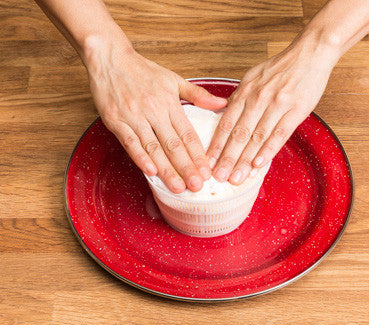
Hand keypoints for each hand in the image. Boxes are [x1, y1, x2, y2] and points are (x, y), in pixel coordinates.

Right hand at [85, 38, 226, 192]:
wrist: (110, 58)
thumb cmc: (142, 70)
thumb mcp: (173, 79)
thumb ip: (198, 95)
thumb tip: (222, 103)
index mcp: (170, 103)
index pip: (188, 134)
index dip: (198, 155)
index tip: (207, 172)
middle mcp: (154, 111)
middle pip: (174, 145)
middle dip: (186, 168)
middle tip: (197, 187)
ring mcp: (134, 117)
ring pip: (153, 148)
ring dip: (166, 169)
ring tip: (178, 187)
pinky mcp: (116, 121)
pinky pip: (130, 143)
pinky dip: (140, 158)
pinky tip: (151, 172)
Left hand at [207, 39, 338, 184]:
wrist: (310, 53)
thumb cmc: (280, 68)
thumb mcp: (252, 77)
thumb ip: (239, 97)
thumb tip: (223, 114)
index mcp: (245, 92)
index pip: (226, 124)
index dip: (216, 145)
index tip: (208, 162)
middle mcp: (258, 99)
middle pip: (239, 134)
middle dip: (227, 158)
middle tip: (218, 177)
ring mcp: (277, 105)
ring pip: (257, 137)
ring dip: (245, 160)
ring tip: (236, 177)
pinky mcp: (296, 110)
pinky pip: (280, 134)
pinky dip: (268, 150)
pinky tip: (259, 164)